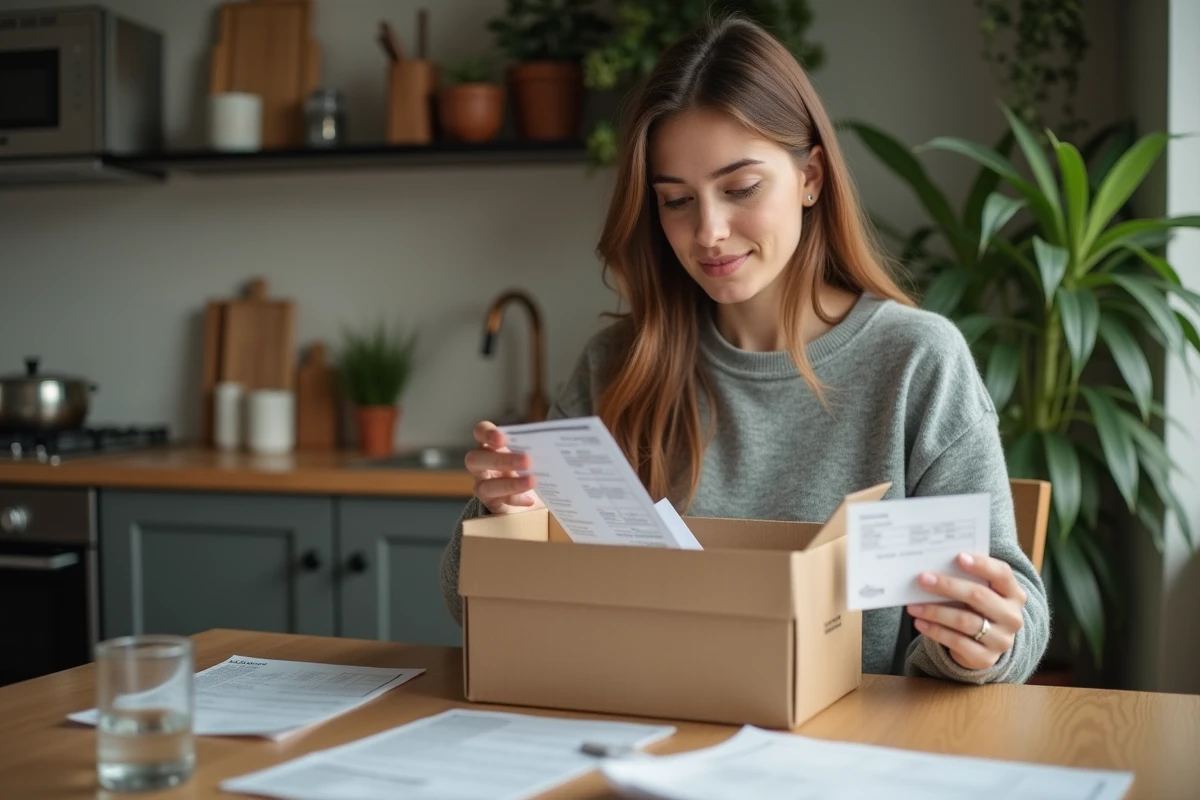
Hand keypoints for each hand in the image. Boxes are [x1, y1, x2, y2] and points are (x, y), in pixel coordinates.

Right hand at [464, 421, 544, 515]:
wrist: (530, 493)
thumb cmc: (528, 463)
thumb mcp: (529, 451)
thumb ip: (532, 444)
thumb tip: (551, 440)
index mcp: (489, 443)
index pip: (480, 432)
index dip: (487, 433)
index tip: (502, 439)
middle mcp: (480, 463)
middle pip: (475, 459)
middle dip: (501, 460)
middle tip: (526, 461)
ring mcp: (482, 484)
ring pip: (485, 486)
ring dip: (510, 484)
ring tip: (531, 481)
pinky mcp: (490, 502)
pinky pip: (499, 502)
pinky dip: (516, 500)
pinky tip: (531, 500)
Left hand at [905, 553, 1027, 670]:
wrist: (985, 644)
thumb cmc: (976, 608)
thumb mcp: (979, 592)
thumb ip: (965, 579)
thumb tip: (933, 569)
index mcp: (1014, 593)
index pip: (1002, 574)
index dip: (982, 565)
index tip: (958, 557)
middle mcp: (1012, 617)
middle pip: (978, 596)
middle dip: (947, 586)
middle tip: (923, 579)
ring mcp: (1001, 639)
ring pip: (964, 621)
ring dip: (935, 611)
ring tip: (913, 606)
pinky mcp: (986, 658)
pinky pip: (957, 642)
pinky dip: (935, 631)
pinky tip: (920, 623)